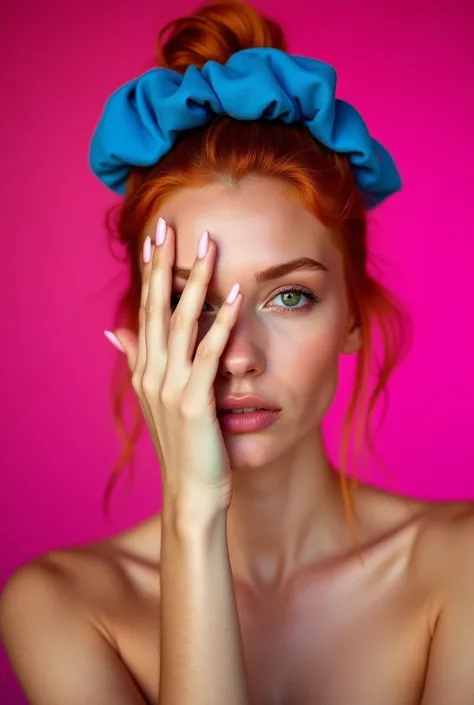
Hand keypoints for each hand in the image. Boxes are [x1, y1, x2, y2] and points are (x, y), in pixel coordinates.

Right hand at [108, 219, 241, 513]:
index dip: (150, 275)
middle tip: (170, 226)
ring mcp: (172, 388)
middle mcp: (153, 374)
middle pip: (158, 309)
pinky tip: (235, 295)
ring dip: (194, 282)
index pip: (146, 312)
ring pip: (182, 323)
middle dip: (164, 266)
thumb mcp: (158, 401)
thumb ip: (140, 362)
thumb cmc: (184, 447)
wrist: (191, 493)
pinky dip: (222, 323)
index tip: (155, 240)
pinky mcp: (195, 403)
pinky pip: (210, 354)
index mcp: (146, 371)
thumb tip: (115, 333)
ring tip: (206, 246)